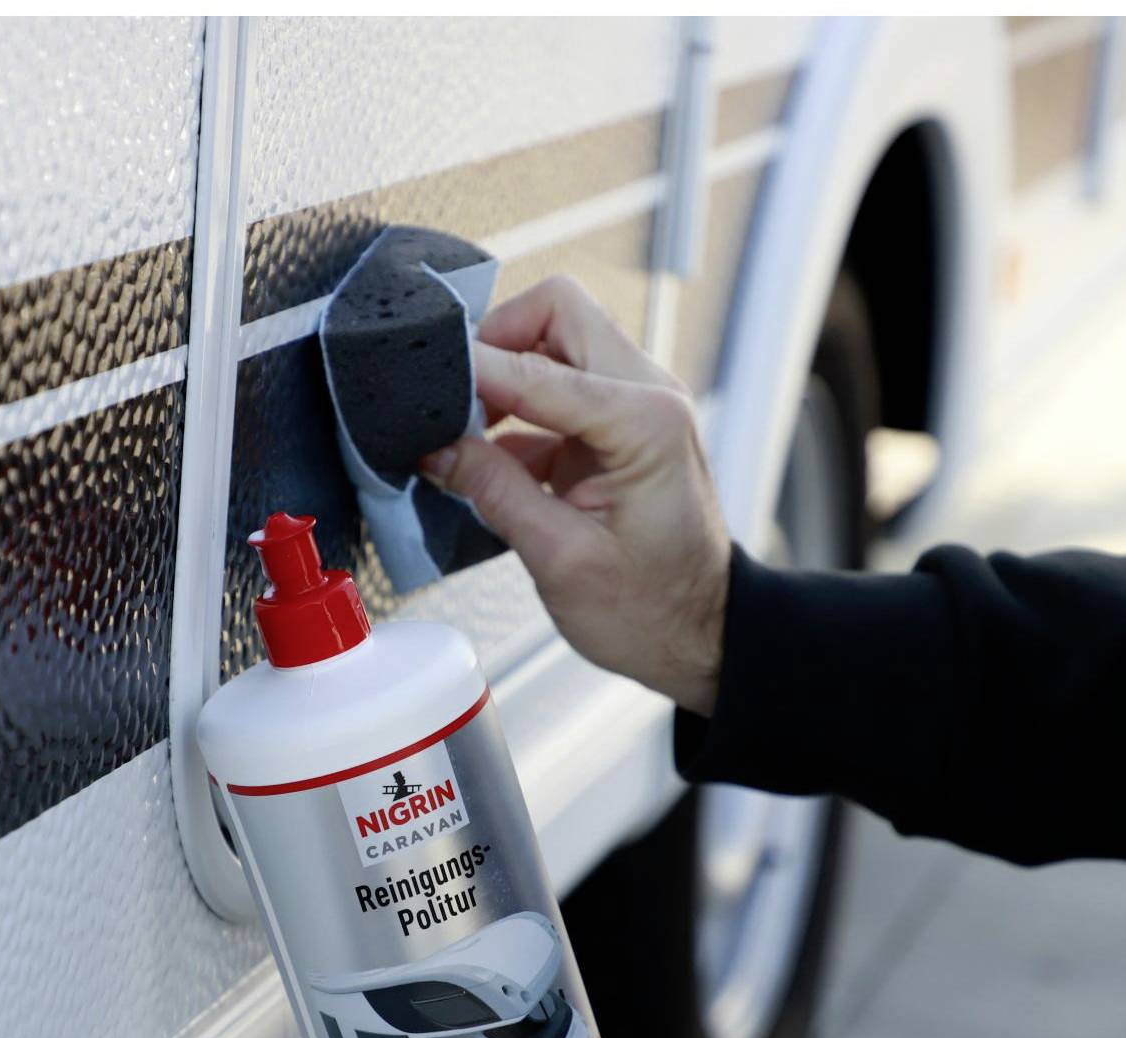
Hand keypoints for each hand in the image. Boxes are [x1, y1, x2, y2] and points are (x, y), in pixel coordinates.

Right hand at [424, 276, 731, 714]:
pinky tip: (487, 458)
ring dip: (505, 376)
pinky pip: (558, 387)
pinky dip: (517, 410)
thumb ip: (494, 491)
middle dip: (495, 344)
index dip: (472, 371)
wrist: (701, 635)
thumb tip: (436, 447)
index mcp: (645, 423)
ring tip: (463, 433)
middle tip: (452, 399)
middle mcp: (650, 396)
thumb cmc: (653, 610)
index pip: (537, 366)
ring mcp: (638, 405)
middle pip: (556, 314)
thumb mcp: (560, 558)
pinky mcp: (619, 426)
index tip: (424, 385)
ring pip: (556, 341)